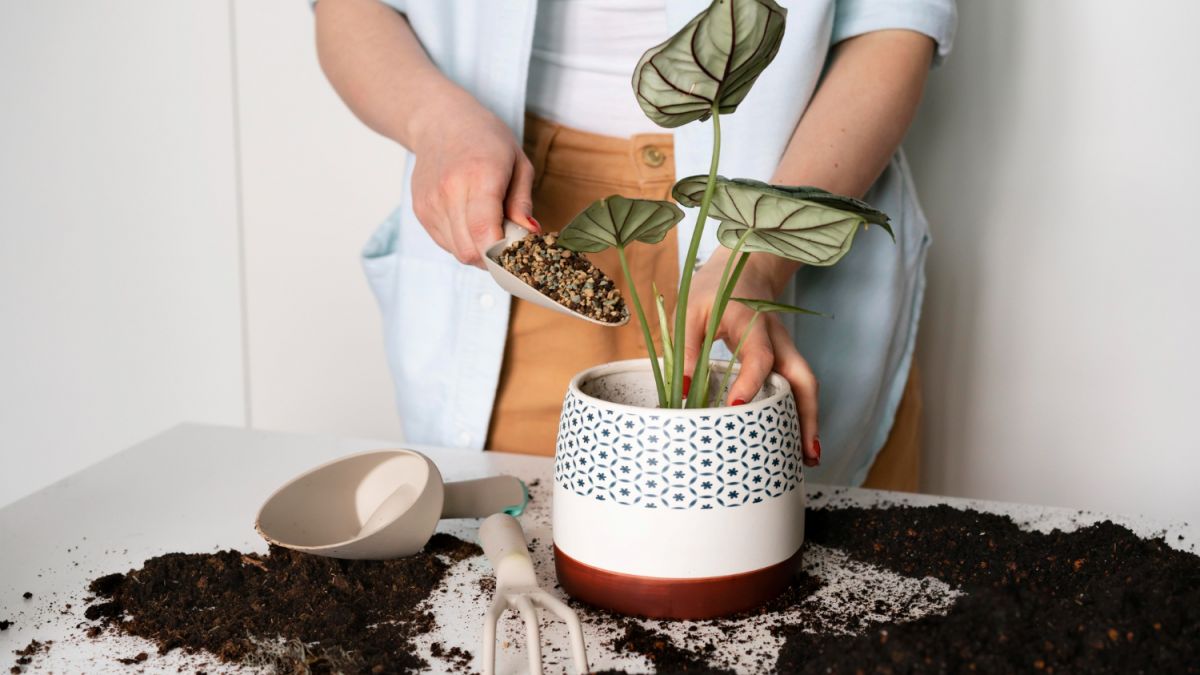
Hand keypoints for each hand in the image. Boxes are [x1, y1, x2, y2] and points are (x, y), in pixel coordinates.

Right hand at [408, 93, 538, 266]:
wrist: (439, 121)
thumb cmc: (485, 138)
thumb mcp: (517, 162)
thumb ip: (522, 201)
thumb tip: (530, 233)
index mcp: (479, 176)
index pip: (484, 232)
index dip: (502, 254)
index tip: (519, 253)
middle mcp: (449, 192)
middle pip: (471, 251)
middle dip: (494, 257)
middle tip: (509, 242)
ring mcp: (431, 204)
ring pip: (458, 252)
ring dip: (479, 250)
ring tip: (490, 228)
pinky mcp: (421, 212)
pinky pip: (446, 244)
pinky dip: (463, 242)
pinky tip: (471, 221)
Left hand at [683, 251, 820, 466]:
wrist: (744, 268)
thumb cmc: (713, 290)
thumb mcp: (690, 310)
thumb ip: (686, 348)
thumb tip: (685, 391)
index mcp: (752, 321)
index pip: (759, 354)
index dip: (750, 381)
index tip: (736, 407)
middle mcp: (778, 338)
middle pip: (802, 377)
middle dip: (805, 415)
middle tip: (805, 453)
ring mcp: (786, 349)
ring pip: (806, 386)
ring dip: (810, 420)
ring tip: (808, 459)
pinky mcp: (784, 359)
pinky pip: (798, 387)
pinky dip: (801, 413)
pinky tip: (796, 441)